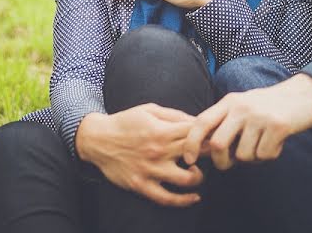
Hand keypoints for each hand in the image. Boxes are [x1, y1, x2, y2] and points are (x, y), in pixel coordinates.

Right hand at [76, 104, 203, 206]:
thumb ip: (174, 115)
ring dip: (199, 176)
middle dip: (208, 153)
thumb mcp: (149, 110)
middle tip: (212, 154)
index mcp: (161, 130)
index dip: (209, 133)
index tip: (213, 135)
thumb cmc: (125, 122)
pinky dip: (184, 200)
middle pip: (196, 153)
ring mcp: (151, 170)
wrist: (98, 139)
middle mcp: (158, 151)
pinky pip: (167, 198)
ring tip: (197, 172)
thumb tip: (197, 121)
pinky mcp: (142, 185)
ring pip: (187, 179)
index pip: (195, 132)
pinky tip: (194, 197)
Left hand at [182, 74, 311, 169]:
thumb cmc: (269, 105)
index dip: (191, 143)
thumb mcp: (242, 105)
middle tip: (228, 164)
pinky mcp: (278, 126)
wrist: (305, 93)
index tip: (189, 159)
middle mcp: (241, 107)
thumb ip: (224, 121)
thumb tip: (204, 147)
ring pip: (243, 155)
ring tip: (262, 144)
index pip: (201, 122)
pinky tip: (277, 142)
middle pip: (218, 144)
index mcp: (229, 102)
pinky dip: (269, 155)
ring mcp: (259, 116)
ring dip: (251, 159)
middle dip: (221, 162)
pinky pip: (264, 155)